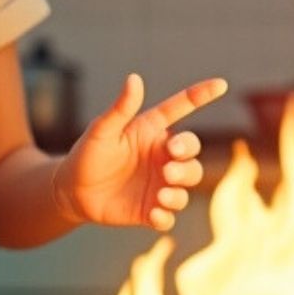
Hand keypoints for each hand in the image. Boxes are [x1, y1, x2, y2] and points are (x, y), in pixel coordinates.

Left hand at [53, 73, 226, 229]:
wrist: (71, 191)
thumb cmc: (87, 154)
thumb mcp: (102, 130)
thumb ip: (120, 109)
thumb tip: (135, 78)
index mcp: (152, 131)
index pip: (182, 108)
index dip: (202, 95)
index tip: (221, 84)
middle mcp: (161, 156)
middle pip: (192, 153)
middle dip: (187, 158)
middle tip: (168, 166)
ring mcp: (159, 183)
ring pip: (187, 184)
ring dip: (179, 189)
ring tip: (162, 194)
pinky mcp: (150, 210)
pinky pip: (169, 216)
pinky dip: (165, 216)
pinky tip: (153, 214)